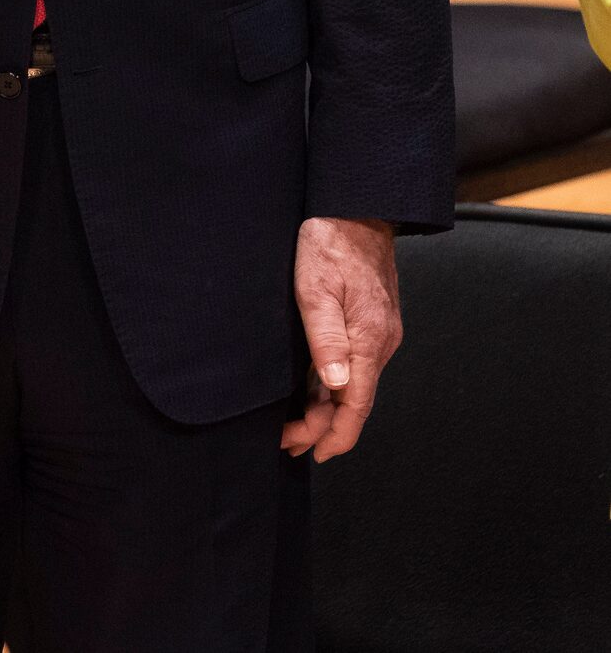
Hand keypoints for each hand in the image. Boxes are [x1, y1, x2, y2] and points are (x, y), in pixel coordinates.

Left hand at [283, 216, 400, 462]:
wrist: (356, 210)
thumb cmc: (329, 244)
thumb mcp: (316, 288)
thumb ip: (326, 338)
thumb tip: (336, 385)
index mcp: (369, 340)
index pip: (357, 403)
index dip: (336, 435)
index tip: (314, 456)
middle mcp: (379, 343)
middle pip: (354, 400)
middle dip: (323, 427)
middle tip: (287, 444)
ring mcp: (377, 333)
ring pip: (353, 384)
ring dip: (326, 408)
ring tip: (295, 428)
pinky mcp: (369, 323)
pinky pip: (352, 365)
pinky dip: (332, 385)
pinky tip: (313, 393)